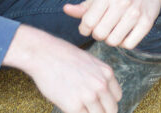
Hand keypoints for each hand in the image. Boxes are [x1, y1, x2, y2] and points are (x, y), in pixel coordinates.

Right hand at [3, 24, 121, 112]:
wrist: (43, 54)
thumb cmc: (62, 56)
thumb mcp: (89, 61)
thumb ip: (98, 76)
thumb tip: (100, 93)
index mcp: (107, 73)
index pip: (117, 96)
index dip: (107, 101)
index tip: (98, 103)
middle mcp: (101, 84)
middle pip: (111, 109)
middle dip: (101, 111)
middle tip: (89, 108)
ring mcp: (89, 96)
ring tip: (79, 106)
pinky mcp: (74, 105)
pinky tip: (69, 107)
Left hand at [63, 0, 160, 49]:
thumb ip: (85, 5)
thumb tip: (66, 10)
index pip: (88, 22)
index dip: (84, 29)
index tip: (88, 27)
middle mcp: (121, 2)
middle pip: (100, 34)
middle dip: (98, 35)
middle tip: (102, 28)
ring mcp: (135, 12)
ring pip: (114, 41)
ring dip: (111, 39)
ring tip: (113, 30)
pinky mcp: (147, 22)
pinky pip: (129, 44)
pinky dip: (124, 43)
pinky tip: (125, 33)